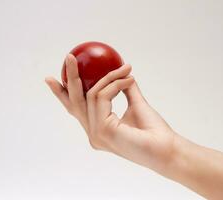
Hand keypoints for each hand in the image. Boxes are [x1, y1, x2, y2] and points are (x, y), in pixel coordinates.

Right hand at [45, 54, 176, 171]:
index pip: (78, 110)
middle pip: (74, 102)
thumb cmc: (154, 131)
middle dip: (70, 78)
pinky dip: (116, 84)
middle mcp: (94, 134)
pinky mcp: (102, 130)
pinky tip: (129, 79)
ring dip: (109, 77)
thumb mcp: (136, 104)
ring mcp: (96, 134)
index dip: (64, 94)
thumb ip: (125, 90)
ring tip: (125, 68)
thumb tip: (122, 73)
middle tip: (69, 57)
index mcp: (99, 130)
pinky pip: (103, 96)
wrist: (167, 149)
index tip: (55, 78)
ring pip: (91, 95)